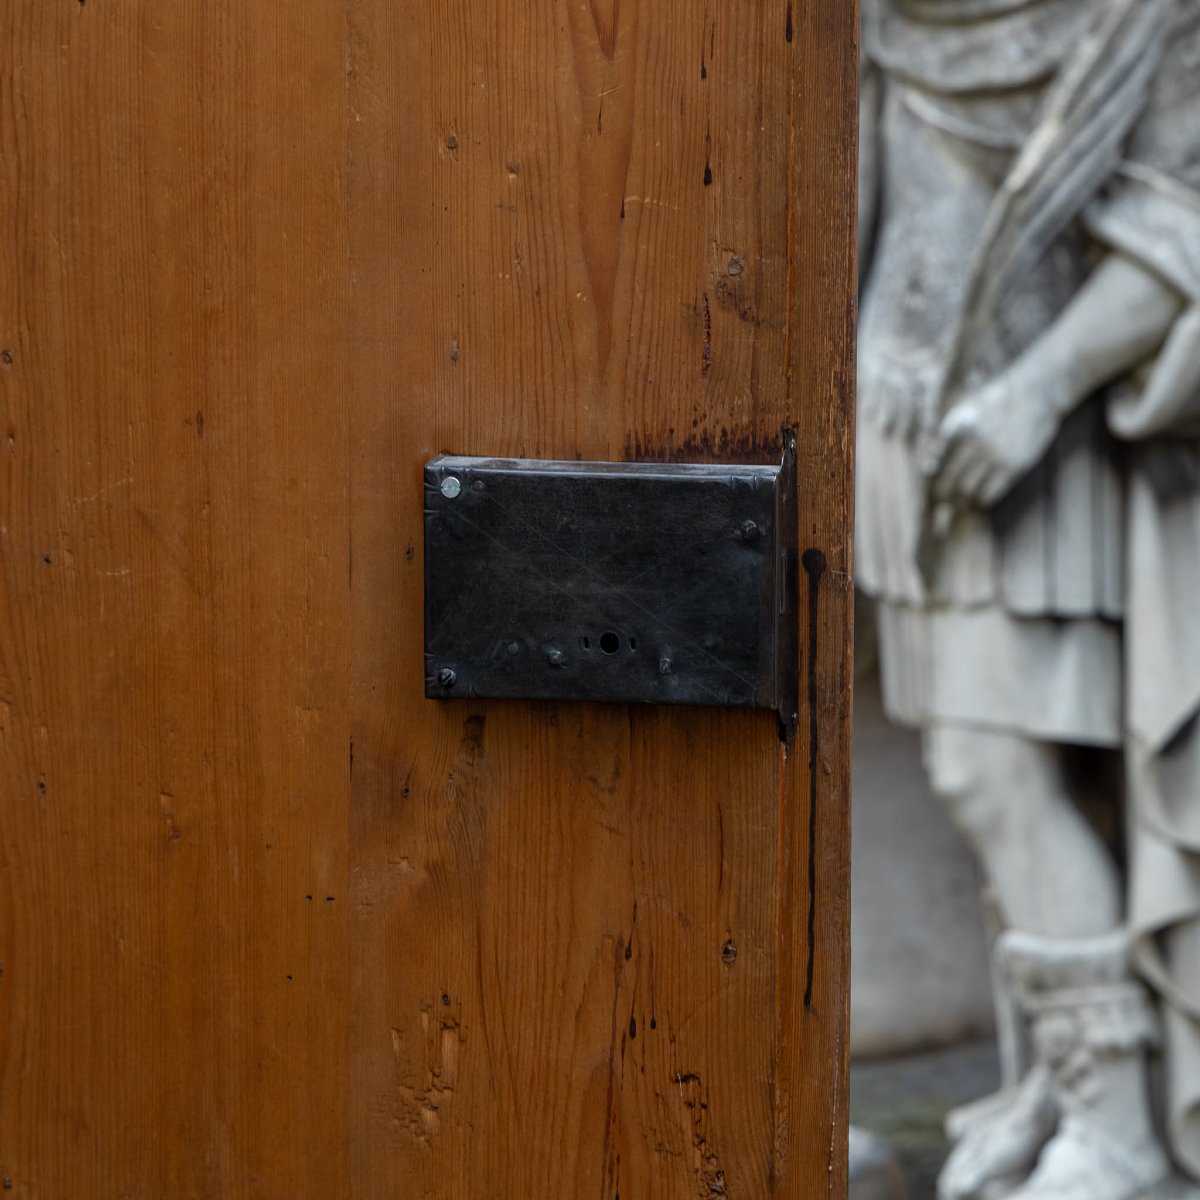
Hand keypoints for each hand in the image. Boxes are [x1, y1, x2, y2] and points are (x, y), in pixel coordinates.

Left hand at [927, 361, 1069, 506]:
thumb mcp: (965, 409)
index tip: (930, 486)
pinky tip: (979, 501)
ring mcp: (995, 454)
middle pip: (948, 480)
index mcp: (957, 427)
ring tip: (961, 502)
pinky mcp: (1014, 465)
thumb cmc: (996, 402)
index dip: (930, 478)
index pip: (934, 462)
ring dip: (961, 500)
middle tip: (943, 500)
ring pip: (967, 490)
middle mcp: (974, 441)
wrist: (1037, 391)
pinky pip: (989, 493)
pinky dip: (981, 501)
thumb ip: (946, 435)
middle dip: (943, 494)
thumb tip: (927, 469)